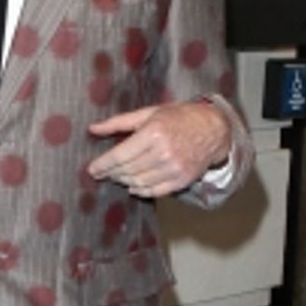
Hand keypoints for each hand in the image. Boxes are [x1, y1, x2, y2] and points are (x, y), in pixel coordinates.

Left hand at [87, 101, 231, 197]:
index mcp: (153, 133)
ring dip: (124, 181)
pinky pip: (154, 192)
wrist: (213, 129)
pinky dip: (140, 191)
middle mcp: (164, 152)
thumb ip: (119, 122)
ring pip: (138, 183)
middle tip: (103, 172)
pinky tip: (133, 186)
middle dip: (111, 173)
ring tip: (117, 176)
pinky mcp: (182, 180)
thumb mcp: (149, 113)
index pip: (119, 155)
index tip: (92, 170)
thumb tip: (93, 129)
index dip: (102, 165)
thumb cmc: (179, 117)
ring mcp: (174, 168)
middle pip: (127, 170)